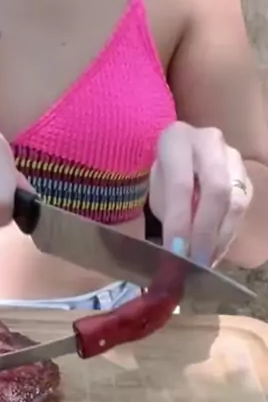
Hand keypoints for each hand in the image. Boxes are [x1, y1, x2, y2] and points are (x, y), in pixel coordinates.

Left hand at [149, 121, 251, 265]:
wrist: (181, 153)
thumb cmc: (163, 173)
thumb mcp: (155, 188)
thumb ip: (168, 213)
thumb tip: (178, 251)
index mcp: (177, 139)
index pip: (181, 185)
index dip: (180, 222)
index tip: (175, 252)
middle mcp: (210, 142)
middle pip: (216, 191)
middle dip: (205, 232)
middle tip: (195, 262)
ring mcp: (233, 157)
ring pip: (235, 202)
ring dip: (219, 238)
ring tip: (204, 263)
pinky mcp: (247, 175)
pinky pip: (243, 209)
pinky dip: (228, 234)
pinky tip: (214, 252)